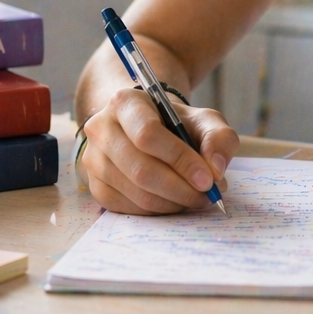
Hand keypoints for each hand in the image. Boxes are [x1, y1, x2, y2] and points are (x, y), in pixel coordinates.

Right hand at [80, 87, 238, 214]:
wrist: (149, 129)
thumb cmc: (177, 124)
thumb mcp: (204, 120)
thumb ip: (218, 138)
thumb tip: (216, 169)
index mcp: (124, 102)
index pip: (148, 135)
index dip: (180, 160)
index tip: (208, 179)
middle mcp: (100, 129)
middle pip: (140, 169)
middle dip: (180, 188)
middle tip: (207, 195)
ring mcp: (93, 160)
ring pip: (135, 192)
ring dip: (172, 202)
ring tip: (196, 198)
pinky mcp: (95, 186)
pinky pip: (128, 208)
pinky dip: (158, 210)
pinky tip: (175, 202)